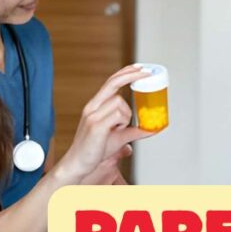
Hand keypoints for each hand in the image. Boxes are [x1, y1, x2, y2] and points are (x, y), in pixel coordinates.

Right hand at [58, 65, 152, 180]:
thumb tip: (152, 129)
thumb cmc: (94, 150)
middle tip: (146, 73)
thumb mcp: (119, 137)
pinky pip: (118, 115)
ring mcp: (92, 115)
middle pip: (113, 82)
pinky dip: (123, 122)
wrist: (78, 164)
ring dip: (126, 115)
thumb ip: (135, 131)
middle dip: (131, 75)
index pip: (111, 82)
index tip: (139, 68)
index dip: (125, 72)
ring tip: (119, 129)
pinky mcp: (95, 125)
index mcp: (95, 106)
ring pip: (119, 102)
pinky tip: (117, 131)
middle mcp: (92, 107)